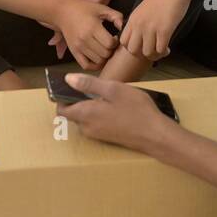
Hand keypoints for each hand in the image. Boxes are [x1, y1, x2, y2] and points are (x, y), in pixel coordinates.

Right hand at [48, 0, 123, 70]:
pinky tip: (97, 57)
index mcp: (92, 27)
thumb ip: (116, 17)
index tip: (114, 37)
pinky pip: (87, 66)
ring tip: (104, 49)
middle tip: (110, 44)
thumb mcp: (102, 8)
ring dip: (104, 57)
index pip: (110, 43)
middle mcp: (84, 40)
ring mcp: (78, 48)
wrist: (63, 13)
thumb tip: (125, 29)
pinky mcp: (74, 53)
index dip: (116, 42)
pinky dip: (95, 65)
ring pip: (98, 61)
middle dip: (111, 50)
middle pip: (105, 54)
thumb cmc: (84, 9)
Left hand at [55, 73, 173, 153]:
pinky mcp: (107, 137)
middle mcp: (87, 128)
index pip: (61, 109)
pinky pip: (95, 123)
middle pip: (73, 113)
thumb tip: (67, 79)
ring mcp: (97, 134)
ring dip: (89, 106)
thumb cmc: (135, 109)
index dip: (61, 97)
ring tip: (106, 94)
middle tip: (93, 86)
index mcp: (85, 115)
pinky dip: (98, 113)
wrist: (155, 135)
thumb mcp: (112, 90)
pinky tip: (114, 105)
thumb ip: (88, 84)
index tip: (70, 85)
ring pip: (85, 118)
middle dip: (77, 99)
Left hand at [120, 0, 190, 61]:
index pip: (124, 42)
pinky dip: (164, 51)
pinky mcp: (164, 30)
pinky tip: (167, 48)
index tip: (141, 46)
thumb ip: (139, 23)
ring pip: (147, 52)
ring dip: (154, 55)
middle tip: (151, 51)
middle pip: (133, 50)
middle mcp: (139, 25)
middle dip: (142, 54)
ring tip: (161, 50)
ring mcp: (151, 28)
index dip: (132, 48)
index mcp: (133, 19)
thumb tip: (139, 38)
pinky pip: (160, 49)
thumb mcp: (142, 10)